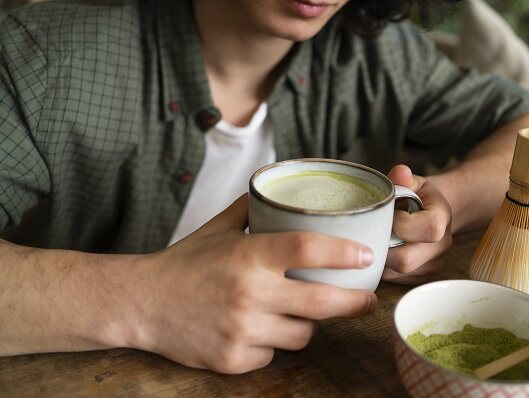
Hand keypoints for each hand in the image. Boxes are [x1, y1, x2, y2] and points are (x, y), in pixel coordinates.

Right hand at [127, 194, 376, 373]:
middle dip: (354, 302)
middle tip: (368, 299)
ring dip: (306, 324)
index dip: (344, 252)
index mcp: (248, 255)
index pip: (309, 249)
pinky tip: (258, 329)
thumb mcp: (217, 229)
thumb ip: (251, 209)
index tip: (366, 255)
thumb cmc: (184, 263)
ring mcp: (241, 330)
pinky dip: (272, 343)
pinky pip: (272, 354)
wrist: (141, 303)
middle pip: (322, 303)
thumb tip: (278, 189)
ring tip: (296, 312)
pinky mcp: (232, 359)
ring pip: (302, 334)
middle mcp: (249, 293)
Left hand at [382, 165, 452, 284]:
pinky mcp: (420, 277)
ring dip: (380, 258)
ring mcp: (433, 265)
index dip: (403, 224)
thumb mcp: (414, 182)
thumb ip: (404, 177)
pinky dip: (383, 267)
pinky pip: (395, 280)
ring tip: (376, 239)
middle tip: (374, 232)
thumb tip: (399, 173)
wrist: (433, 213)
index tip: (391, 214)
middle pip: (407, 260)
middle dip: (383, 247)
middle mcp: (442, 245)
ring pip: (397, 273)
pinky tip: (381, 250)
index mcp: (442, 218)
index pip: (429, 229)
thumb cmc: (419, 196)